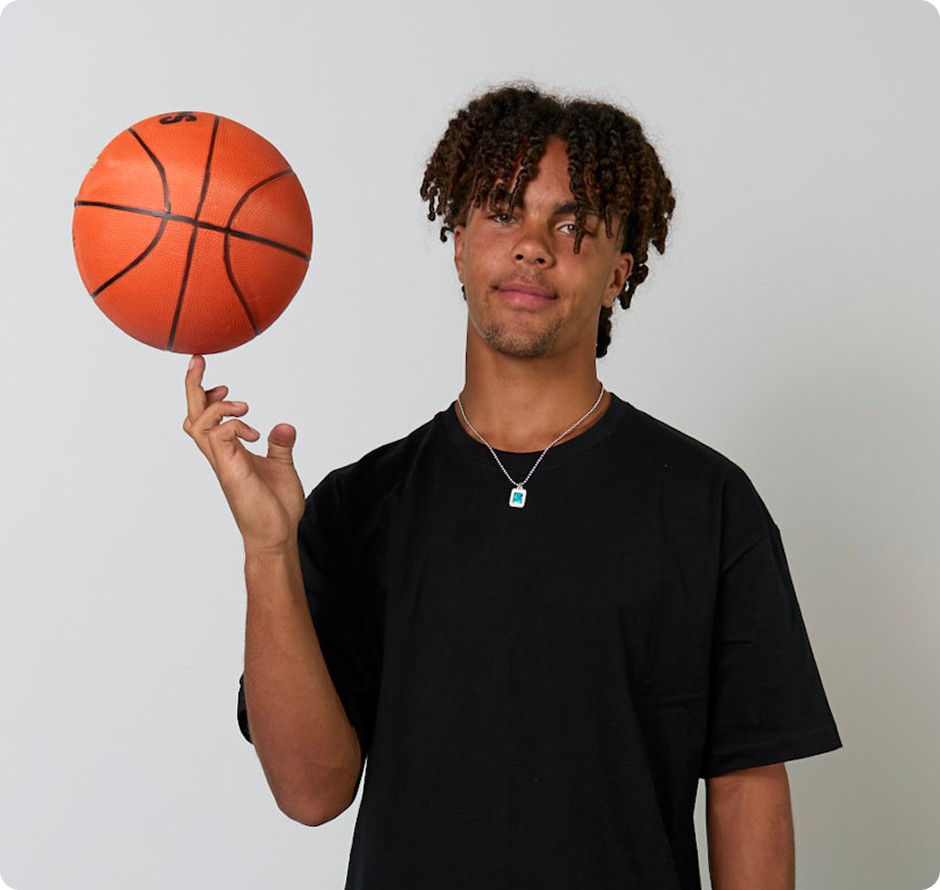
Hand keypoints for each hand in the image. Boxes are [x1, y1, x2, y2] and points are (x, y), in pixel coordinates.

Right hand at [182, 355, 305, 556]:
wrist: (277, 535)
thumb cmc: (276, 507)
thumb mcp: (282, 466)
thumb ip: (280, 445)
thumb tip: (284, 426)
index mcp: (228, 452)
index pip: (205, 418)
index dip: (204, 395)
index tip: (215, 379)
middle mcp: (220, 455)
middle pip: (193, 415)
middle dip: (193, 386)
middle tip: (198, 361)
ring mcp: (223, 463)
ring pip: (198, 425)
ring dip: (215, 406)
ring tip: (241, 405)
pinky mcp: (231, 472)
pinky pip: (219, 438)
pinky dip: (232, 425)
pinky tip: (252, 432)